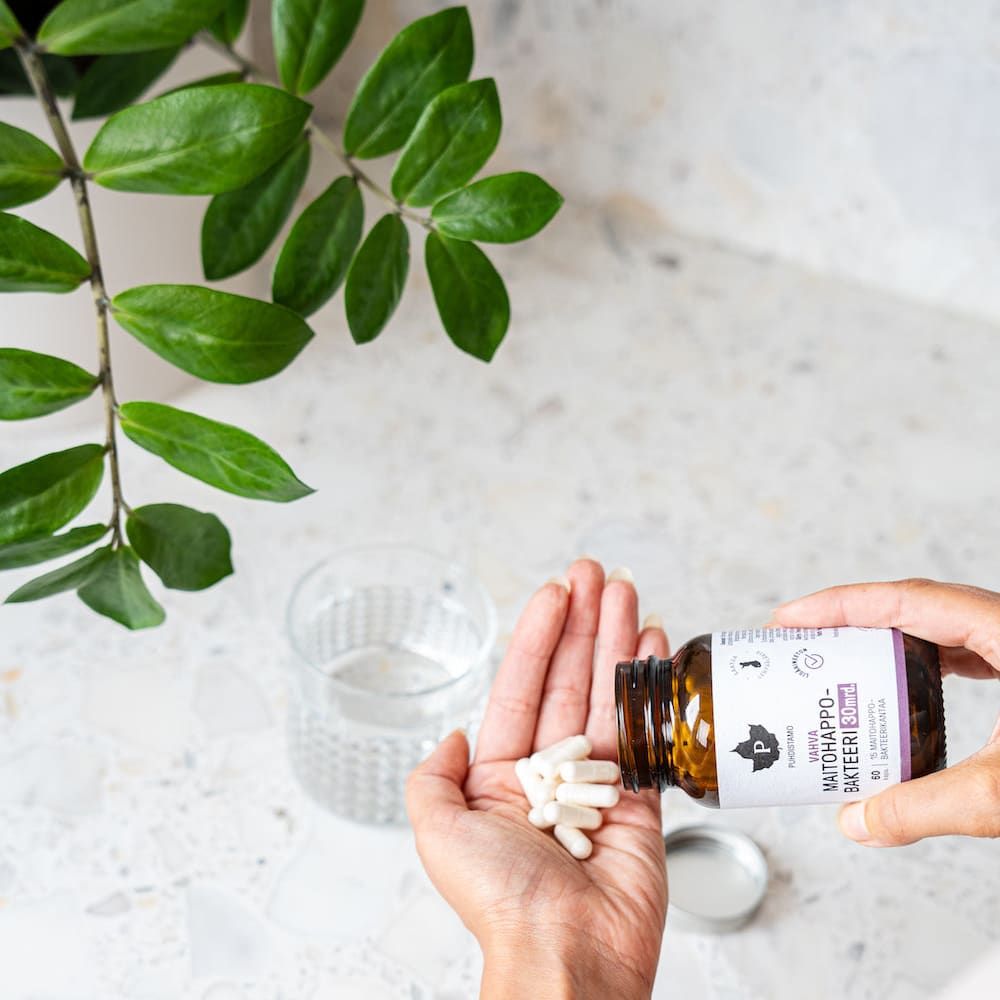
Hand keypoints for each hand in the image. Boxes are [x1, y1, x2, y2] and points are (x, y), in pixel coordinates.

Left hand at [406, 560, 668, 999]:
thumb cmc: (501, 902)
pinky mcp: (640, 801)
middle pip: (568, 678)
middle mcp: (549, 773)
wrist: (566, 955)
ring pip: (609, 694)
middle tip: (596, 573)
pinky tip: (653, 646)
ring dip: (617, 639)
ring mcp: (597, 783)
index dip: (538, 636)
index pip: (521, 686)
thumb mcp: (438, 833)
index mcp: (500, 777)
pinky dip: (650, 686)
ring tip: (626, 592)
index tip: (555, 592)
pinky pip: (646, 731)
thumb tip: (452, 735)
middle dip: (582, 623)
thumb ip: (433, 777)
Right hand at [775, 578, 999, 845]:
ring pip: (943, 629)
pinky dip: (927, 667)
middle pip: (916, 607)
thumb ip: (926, 807)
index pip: (906, 599)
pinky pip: (969, 654)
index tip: (792, 617)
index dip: (840, 604)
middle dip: (852, 620)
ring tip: (842, 665)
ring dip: (888, 642)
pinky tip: (912, 691)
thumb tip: (859, 821)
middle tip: (804, 642)